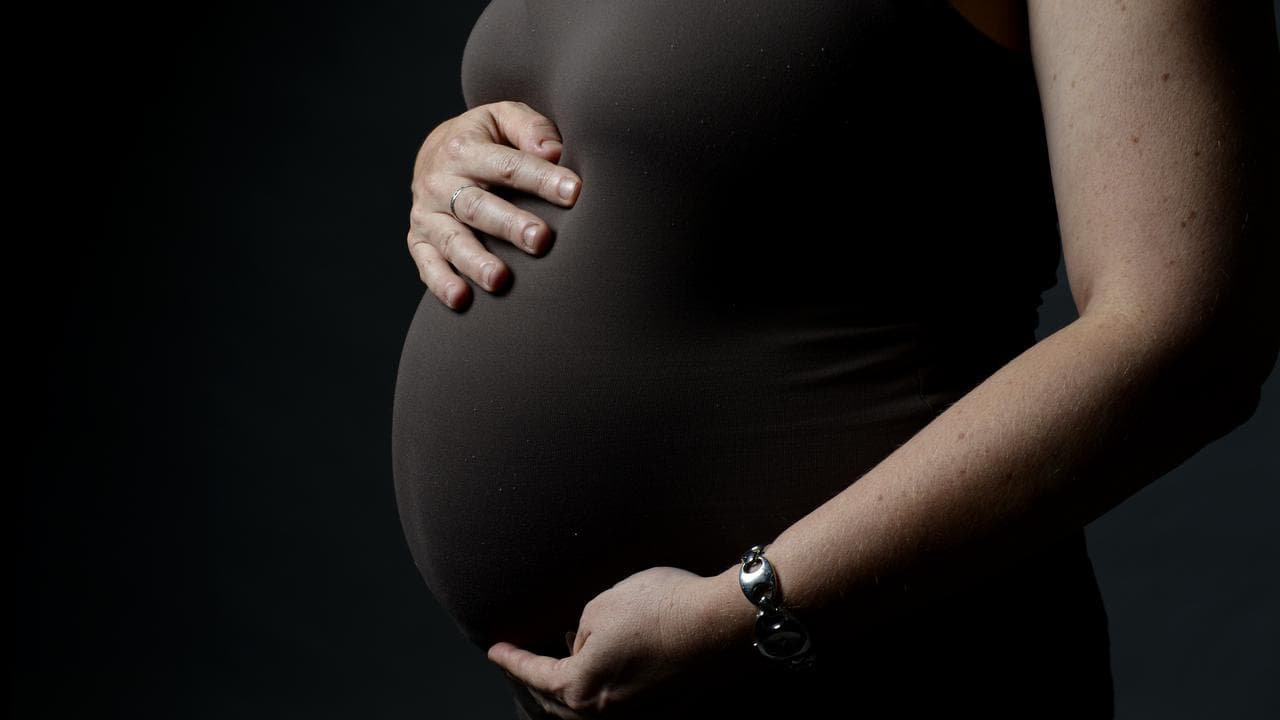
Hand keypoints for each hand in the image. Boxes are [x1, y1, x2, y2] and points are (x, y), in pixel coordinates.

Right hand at [407, 100, 582, 309]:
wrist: (435, 152)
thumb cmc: (486, 139)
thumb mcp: (504, 118)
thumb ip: (529, 129)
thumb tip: (554, 152)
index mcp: (464, 149)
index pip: (507, 166)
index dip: (541, 179)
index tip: (573, 193)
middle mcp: (440, 182)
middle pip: (477, 206)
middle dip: (509, 225)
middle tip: (540, 240)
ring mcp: (427, 215)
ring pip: (451, 240)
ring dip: (475, 261)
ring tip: (499, 280)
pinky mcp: (419, 241)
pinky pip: (427, 264)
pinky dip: (441, 283)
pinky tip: (461, 299)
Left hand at [487, 567, 749, 718]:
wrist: (719, 623)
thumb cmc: (659, 608)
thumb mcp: (601, 605)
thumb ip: (580, 631)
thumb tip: (580, 647)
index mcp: (582, 687)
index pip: (536, 675)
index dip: (512, 660)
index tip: (494, 649)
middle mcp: (607, 712)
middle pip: (559, 704)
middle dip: (536, 684)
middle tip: (522, 664)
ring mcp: (638, 714)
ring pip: (590, 710)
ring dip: (570, 692)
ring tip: (560, 670)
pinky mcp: (665, 707)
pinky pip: (620, 706)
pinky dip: (601, 693)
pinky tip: (603, 673)